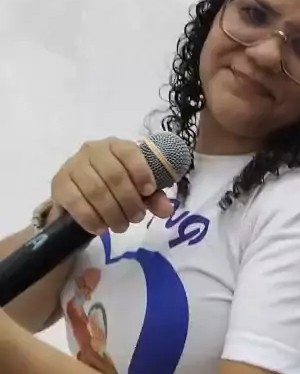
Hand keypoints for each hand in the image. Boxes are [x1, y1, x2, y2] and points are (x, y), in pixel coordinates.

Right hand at [51, 138, 172, 234]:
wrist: (80, 195)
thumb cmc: (114, 187)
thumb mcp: (137, 190)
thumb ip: (153, 197)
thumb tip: (167, 210)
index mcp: (116, 145)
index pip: (129, 153)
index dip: (141, 172)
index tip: (149, 192)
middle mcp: (92, 150)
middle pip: (114, 175)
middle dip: (129, 201)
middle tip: (136, 218)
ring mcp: (73, 165)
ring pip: (95, 190)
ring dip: (112, 213)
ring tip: (121, 226)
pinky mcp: (59, 184)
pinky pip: (75, 202)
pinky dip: (91, 218)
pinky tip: (100, 228)